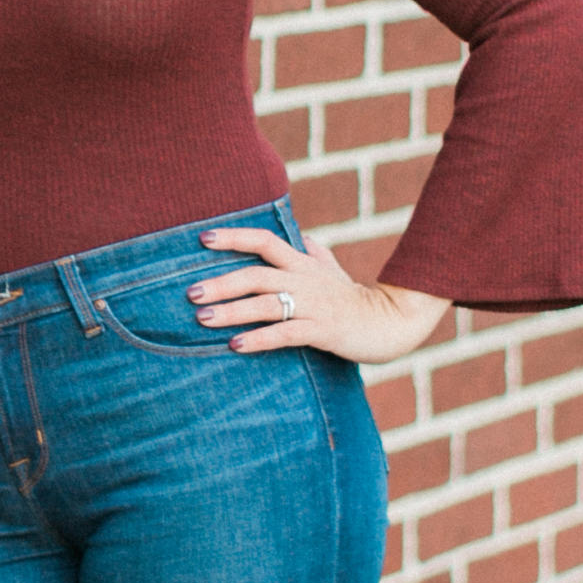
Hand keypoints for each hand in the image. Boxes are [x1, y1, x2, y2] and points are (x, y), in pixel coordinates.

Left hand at [187, 227, 449, 364]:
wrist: (391, 323)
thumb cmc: (355, 300)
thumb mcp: (334, 272)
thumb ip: (315, 253)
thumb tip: (302, 236)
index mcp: (303, 263)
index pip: (264, 241)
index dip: (234, 237)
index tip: (203, 238)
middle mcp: (304, 280)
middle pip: (256, 275)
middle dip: (221, 283)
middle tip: (191, 294)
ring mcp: (313, 305)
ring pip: (265, 304)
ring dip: (232, 311)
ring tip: (203, 319)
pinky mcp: (322, 330)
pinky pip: (285, 333)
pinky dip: (259, 339)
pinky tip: (236, 346)